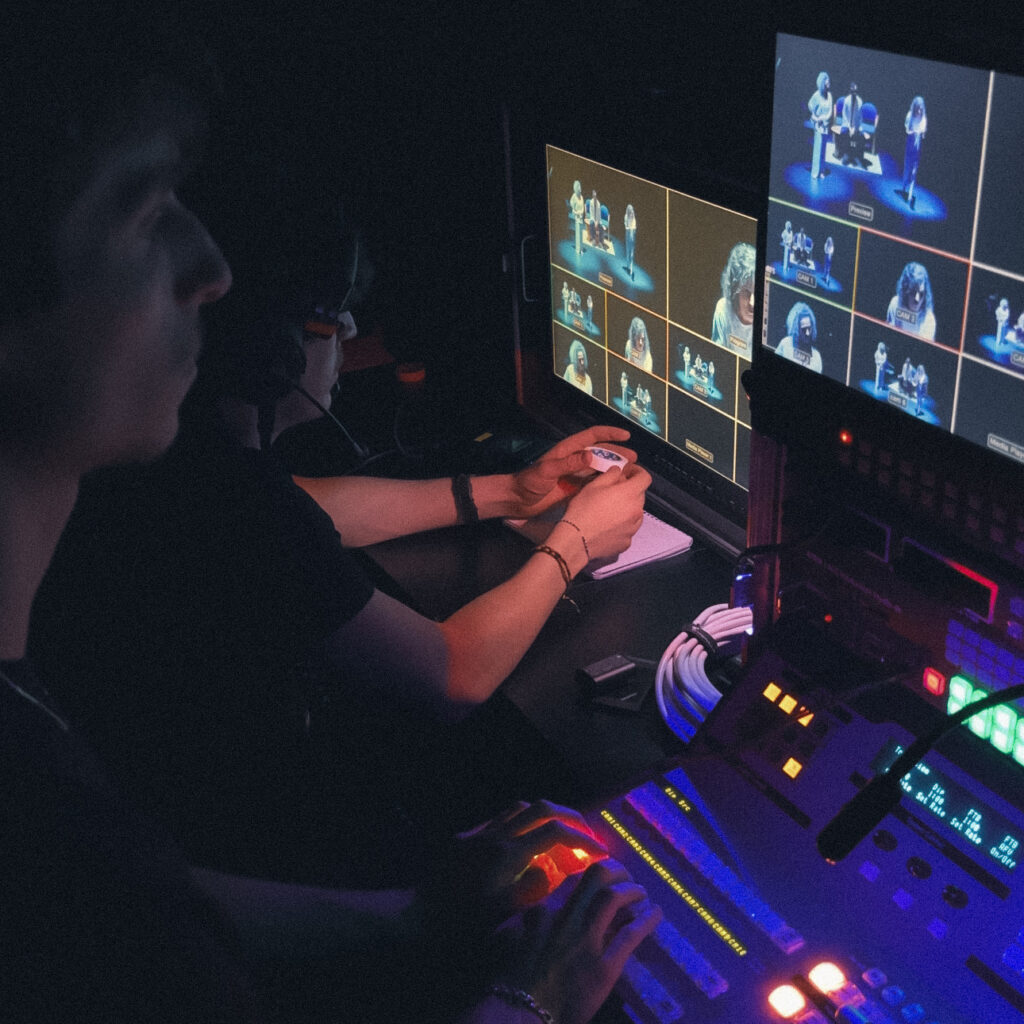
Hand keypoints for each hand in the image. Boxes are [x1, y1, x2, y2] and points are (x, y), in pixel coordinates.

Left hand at [419, 801, 608, 940]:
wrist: (416, 918)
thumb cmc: (460, 925)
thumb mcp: (503, 914)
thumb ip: (534, 887)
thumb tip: (554, 867)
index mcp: (507, 854)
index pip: (555, 832)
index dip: (582, 840)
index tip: (600, 853)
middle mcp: (495, 835)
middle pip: (542, 809)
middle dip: (570, 818)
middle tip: (587, 835)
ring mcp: (479, 834)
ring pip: (521, 808)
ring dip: (546, 816)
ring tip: (561, 835)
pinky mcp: (465, 838)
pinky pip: (501, 819)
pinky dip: (522, 823)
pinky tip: (526, 843)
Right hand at [490, 859, 661, 1023]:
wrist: (520, 1011)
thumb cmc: (512, 978)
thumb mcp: (509, 936)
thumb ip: (527, 917)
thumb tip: (538, 906)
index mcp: (545, 910)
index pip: (573, 879)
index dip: (591, 874)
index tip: (600, 875)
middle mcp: (567, 918)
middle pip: (597, 877)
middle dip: (616, 871)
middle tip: (625, 876)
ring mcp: (587, 941)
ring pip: (615, 899)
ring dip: (632, 891)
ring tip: (642, 891)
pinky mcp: (604, 967)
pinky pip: (630, 935)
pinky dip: (646, 920)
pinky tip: (656, 913)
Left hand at [507, 427, 635, 517]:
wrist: (516, 500)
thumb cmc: (528, 483)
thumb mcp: (547, 471)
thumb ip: (568, 464)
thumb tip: (592, 456)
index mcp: (567, 450)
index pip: (592, 436)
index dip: (609, 434)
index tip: (626, 436)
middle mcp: (573, 460)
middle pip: (600, 452)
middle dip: (617, 453)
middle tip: (634, 459)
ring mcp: (574, 474)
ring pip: (599, 468)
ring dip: (614, 469)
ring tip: (630, 473)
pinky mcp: (573, 488)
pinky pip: (593, 483)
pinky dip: (605, 483)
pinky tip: (616, 487)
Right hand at [559, 461, 650, 563]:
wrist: (576, 539)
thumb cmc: (582, 512)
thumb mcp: (594, 485)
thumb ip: (611, 474)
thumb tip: (617, 472)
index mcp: (630, 493)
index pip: (645, 478)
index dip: (637, 472)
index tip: (628, 472)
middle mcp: (636, 511)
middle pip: (640, 495)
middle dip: (629, 490)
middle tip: (612, 489)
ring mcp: (633, 528)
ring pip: (635, 512)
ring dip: (626, 507)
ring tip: (607, 509)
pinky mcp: (626, 541)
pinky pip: (628, 528)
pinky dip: (621, 524)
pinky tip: (606, 523)